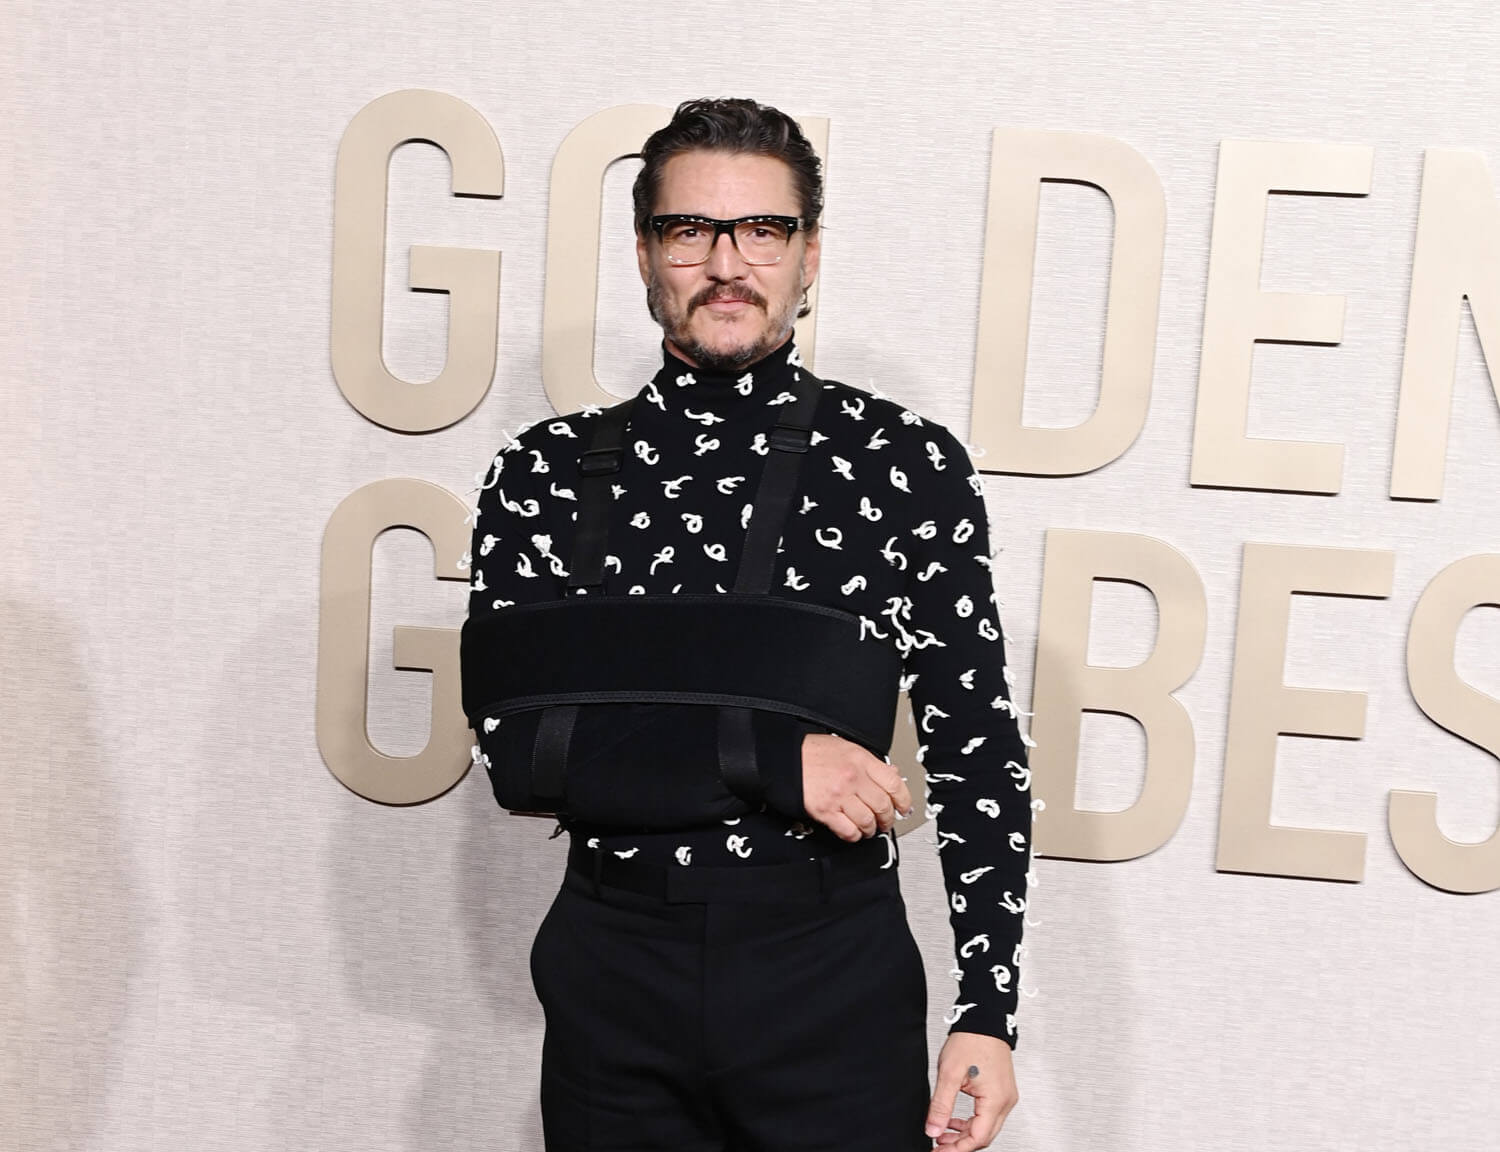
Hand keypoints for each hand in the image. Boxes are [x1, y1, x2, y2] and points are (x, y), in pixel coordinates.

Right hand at [800, 733, 912, 841]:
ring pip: (868, 821)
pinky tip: (853, 832)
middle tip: (885, 822)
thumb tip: (891, 773)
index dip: (903, 800)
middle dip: (887, 819)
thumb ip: (870, 762)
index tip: (904, 808)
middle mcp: (853, 778)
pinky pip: (848, 831)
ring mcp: (839, 795)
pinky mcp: (825, 811)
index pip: (894, 783)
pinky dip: (854, 835)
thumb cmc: (811, 752)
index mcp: (861, 760)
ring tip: (868, 829)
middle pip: (883, 806)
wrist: (783, 758)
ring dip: (871, 829)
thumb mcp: (846, 747)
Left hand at [926, 1032, 1017, 1149]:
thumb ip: (941, 1105)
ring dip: (964, 1134)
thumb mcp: (949, 1073)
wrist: (985, 1020)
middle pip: (984, 1137)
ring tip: (942, 1132)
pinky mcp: (1002, 1091)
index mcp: (995, 1100)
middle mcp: (1006, 1101)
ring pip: (986, 1128)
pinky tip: (954, 1120)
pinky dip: (971, 1122)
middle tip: (938, 1145)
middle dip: (960, 1145)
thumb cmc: (971, 1039)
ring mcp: (1006, 1096)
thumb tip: (933, 1129)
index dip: (957, 1149)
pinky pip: (988, 1115)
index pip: (978, 1138)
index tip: (938, 1150)